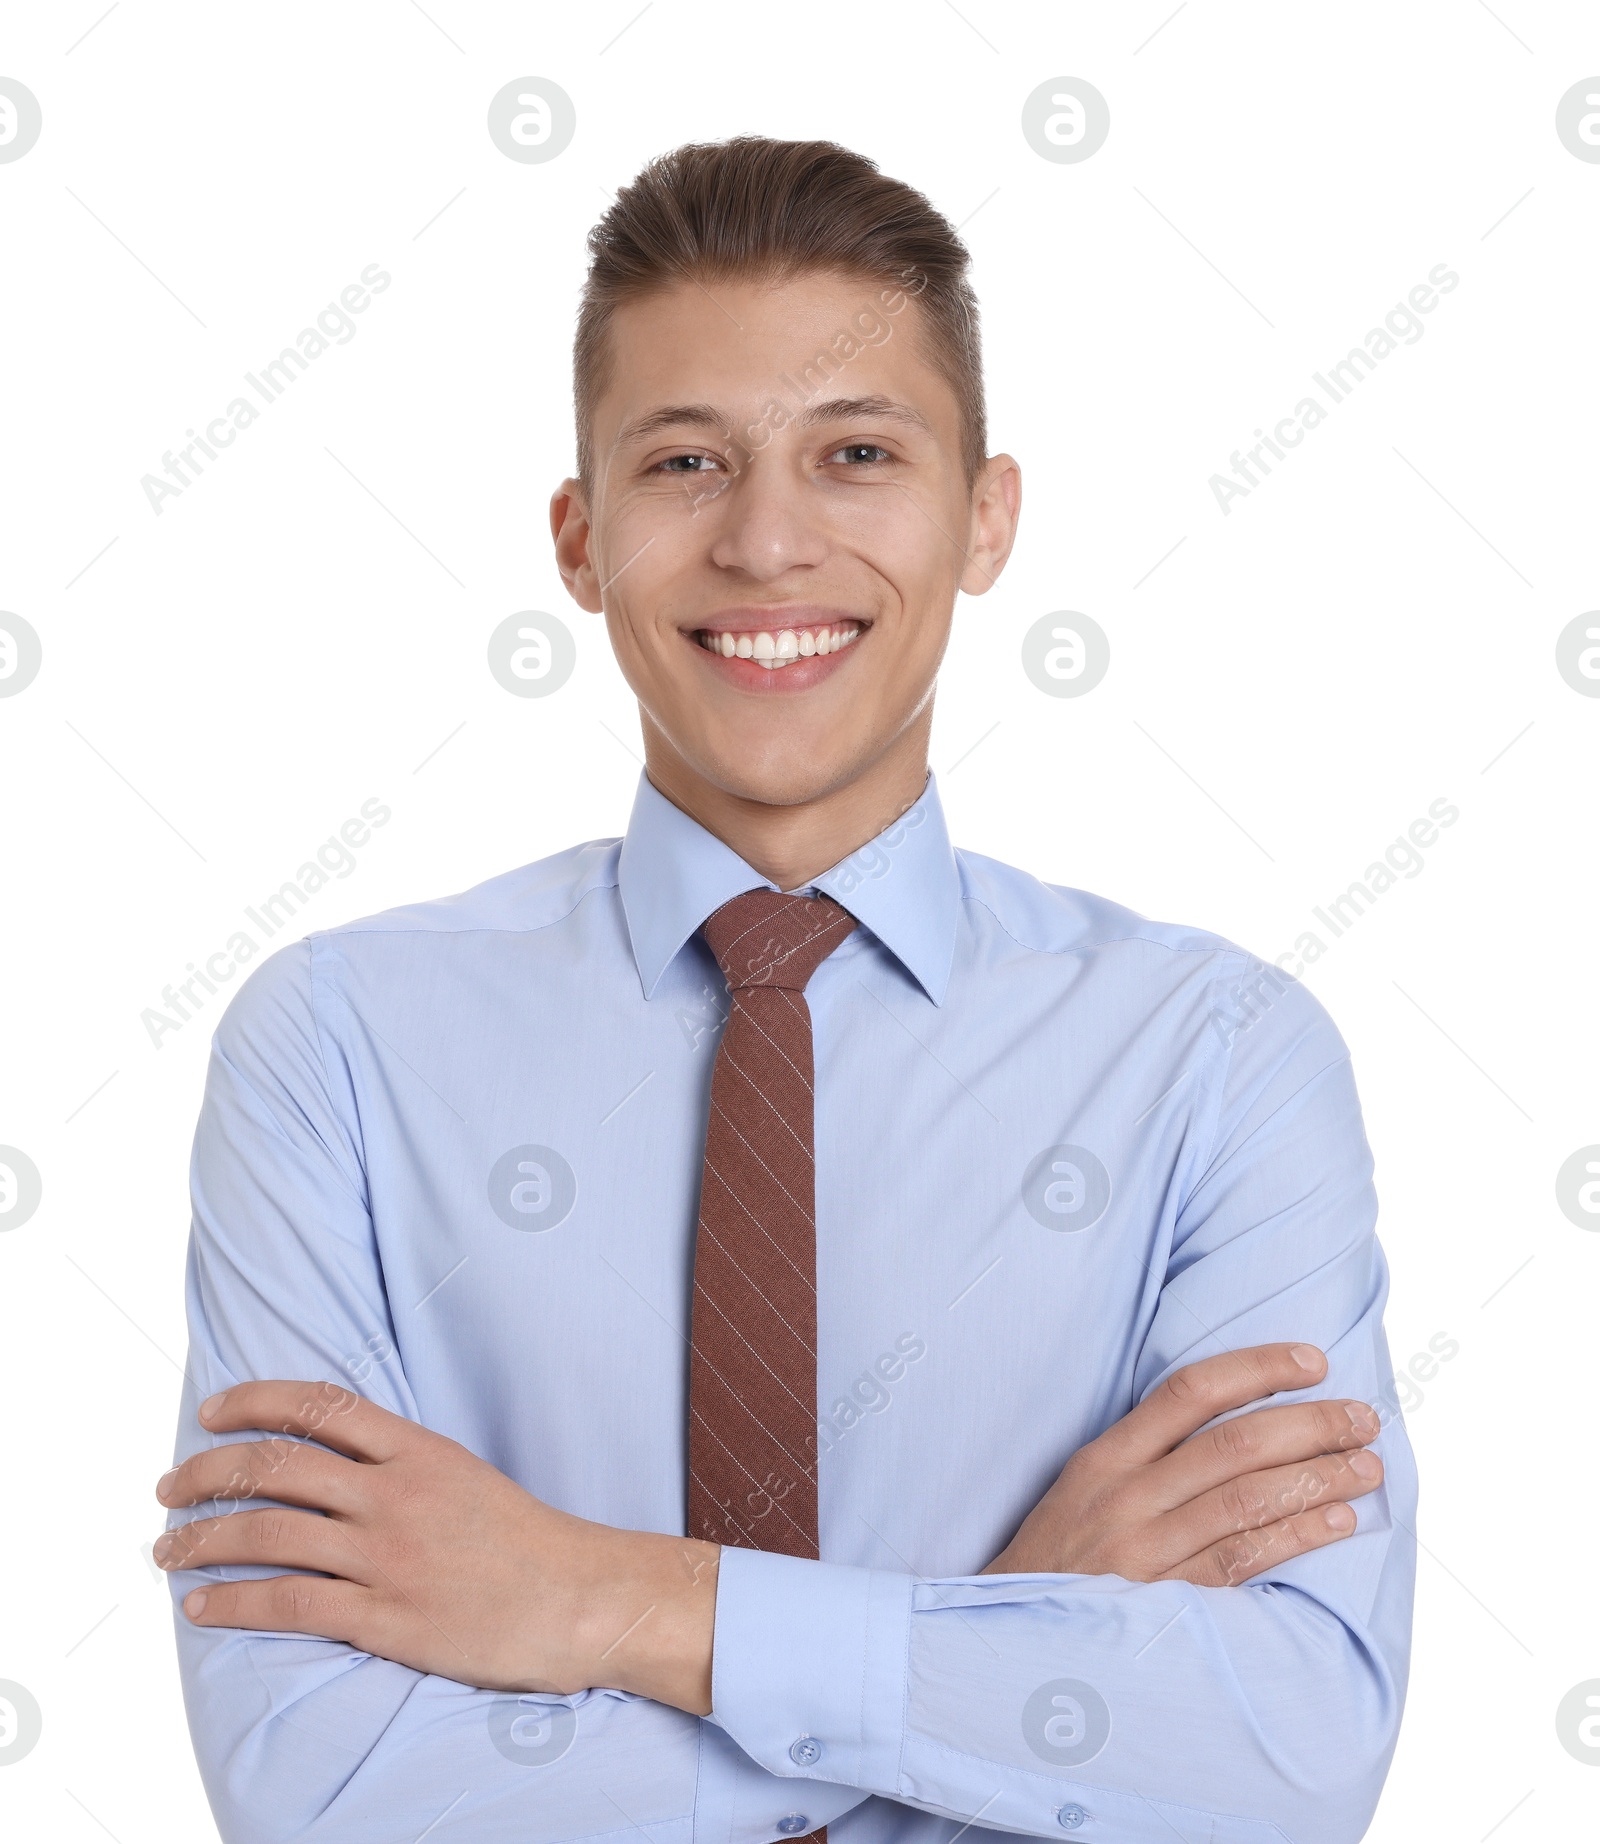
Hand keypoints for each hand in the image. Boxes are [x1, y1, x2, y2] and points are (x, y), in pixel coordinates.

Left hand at [153, 1381, 719, 1711]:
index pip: (318, 1406)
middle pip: (277, 1467)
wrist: (579, 1597)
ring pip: (269, 1534)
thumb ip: (400, 1463)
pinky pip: (289, 1604)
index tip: (211, 1411)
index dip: (253, 1402)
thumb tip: (333, 1458)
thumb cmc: (526, 1540)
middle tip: (169, 1487)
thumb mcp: (464, 1474)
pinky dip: (233, 1604)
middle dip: (208, 1473)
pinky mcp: (385, 1618)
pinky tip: (202, 1607)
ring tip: (167, 1548)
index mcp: (417, 1450)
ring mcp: (387, 1556)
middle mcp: (394, 1494)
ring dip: (204, 1538)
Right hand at [982, 1343, 1383, 1586]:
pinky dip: (1296, 1536)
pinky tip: (1337, 1522)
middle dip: (1311, 1424)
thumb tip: (1234, 1420)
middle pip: (1234, 1443)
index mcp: (1106, 1457)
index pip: (1190, 1390)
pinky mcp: (1166, 1603)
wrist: (1009, 1638)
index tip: (1314, 1361)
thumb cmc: (1059, 1557)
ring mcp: (1146, 1550)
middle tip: (1364, 1418)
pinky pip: (1244, 1560)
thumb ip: (1144, 1454)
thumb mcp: (1082, 1488)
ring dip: (1318, 1478)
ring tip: (1367, 1467)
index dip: (1258, 1368)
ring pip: (1247, 1499)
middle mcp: (1127, 1495)